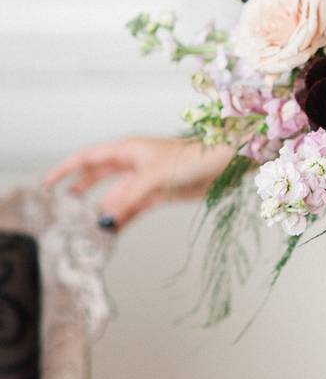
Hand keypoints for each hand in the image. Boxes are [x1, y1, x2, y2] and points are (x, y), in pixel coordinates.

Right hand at [43, 138, 234, 229]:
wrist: (224, 164)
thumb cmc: (193, 157)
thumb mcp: (155, 175)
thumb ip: (128, 197)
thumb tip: (106, 217)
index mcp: (128, 149)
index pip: (89, 157)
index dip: (67, 168)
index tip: (48, 182)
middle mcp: (134, 163)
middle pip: (99, 176)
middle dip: (81, 189)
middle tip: (63, 206)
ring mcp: (146, 179)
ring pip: (116, 195)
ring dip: (105, 209)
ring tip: (89, 227)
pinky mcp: (159, 193)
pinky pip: (133, 207)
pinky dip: (123, 217)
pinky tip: (113, 229)